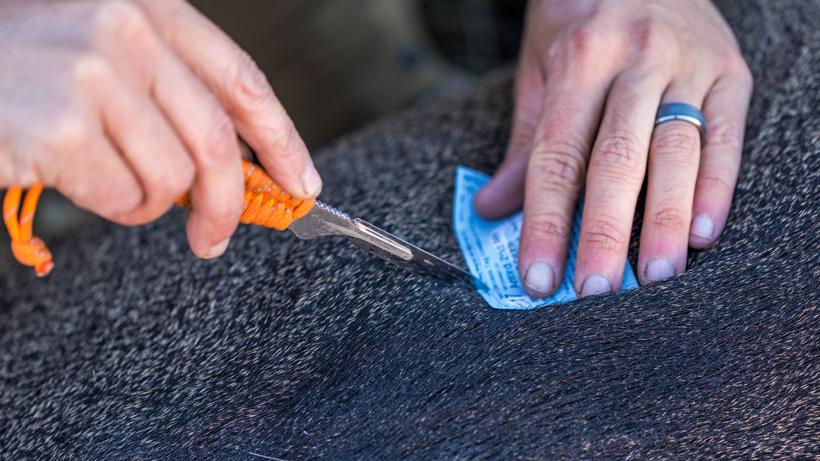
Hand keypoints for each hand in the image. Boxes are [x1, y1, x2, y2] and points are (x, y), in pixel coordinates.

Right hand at [0, 0, 321, 258]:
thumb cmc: (21, 71)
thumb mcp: (104, 56)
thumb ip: (169, 95)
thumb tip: (236, 168)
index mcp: (149, 8)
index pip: (241, 79)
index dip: (282, 138)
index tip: (301, 180)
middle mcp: (127, 29)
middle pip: (218, 141)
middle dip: (227, 203)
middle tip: (212, 238)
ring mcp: (94, 73)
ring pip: (173, 178)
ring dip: (147, 202)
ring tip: (105, 181)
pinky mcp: (62, 126)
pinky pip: (126, 198)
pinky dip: (110, 207)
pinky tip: (73, 181)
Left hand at [474, 0, 752, 295]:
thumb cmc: (580, 16)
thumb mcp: (538, 66)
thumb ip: (524, 142)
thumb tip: (493, 211)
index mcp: (579, 58)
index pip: (557, 156)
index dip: (546, 222)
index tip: (538, 277)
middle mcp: (635, 60)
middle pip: (616, 160)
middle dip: (604, 233)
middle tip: (595, 292)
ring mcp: (688, 64)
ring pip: (675, 153)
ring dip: (664, 221)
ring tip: (654, 277)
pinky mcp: (729, 71)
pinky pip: (726, 137)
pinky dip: (716, 187)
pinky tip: (703, 234)